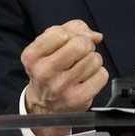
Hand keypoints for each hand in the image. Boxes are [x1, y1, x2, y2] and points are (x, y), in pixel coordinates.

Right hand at [21, 19, 108, 135]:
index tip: (68, 42)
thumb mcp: (51, 45)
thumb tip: (96, 36)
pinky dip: (99, 74)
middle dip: (86, 45)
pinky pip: (102, 75)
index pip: (61, 32)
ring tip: (82, 67)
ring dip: (93, 60)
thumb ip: (74, 29)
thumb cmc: (50, 69)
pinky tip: (88, 79)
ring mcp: (61, 87)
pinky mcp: (77, 99)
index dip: (71, 34)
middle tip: (80, 54)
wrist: (45, 105)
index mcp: (32, 55)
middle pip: (80, 44)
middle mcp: (44, 72)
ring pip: (94, 59)